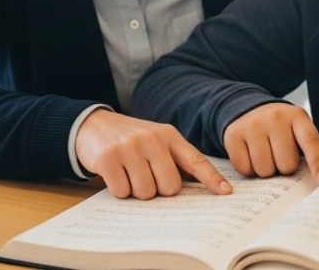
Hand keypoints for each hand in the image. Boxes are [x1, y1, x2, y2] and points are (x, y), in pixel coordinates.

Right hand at [76, 108, 231, 198]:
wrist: (93, 125)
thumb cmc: (131, 140)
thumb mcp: (156, 141)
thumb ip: (175, 160)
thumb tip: (201, 188)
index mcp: (169, 135)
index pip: (195, 160)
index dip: (212, 178)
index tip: (226, 193)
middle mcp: (152, 139)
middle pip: (170, 187)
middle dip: (158, 190)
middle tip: (146, 177)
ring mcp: (130, 147)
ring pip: (146, 193)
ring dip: (136, 191)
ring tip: (129, 174)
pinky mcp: (109, 158)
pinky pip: (122, 191)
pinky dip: (118, 190)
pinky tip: (115, 174)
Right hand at [223, 103, 318, 184]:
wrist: (247, 108)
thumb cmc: (281, 126)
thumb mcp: (299, 130)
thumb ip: (317, 149)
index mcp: (296, 116)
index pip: (310, 141)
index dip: (317, 162)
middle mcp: (274, 118)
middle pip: (286, 164)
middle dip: (285, 168)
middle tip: (280, 156)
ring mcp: (252, 125)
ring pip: (265, 170)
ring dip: (267, 170)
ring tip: (265, 155)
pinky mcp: (233, 135)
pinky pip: (245, 169)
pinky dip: (249, 169)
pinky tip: (250, 155)